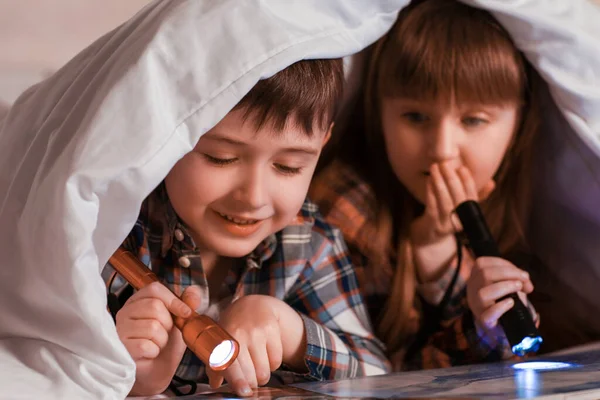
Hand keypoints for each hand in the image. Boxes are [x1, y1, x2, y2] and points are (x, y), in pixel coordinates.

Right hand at [115, 282, 198, 394]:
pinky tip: (150, 353)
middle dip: (168, 323)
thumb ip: (186, 304)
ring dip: (162, 340)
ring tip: (157, 344)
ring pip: (152, 326)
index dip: (173, 300)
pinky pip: (145, 345)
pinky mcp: (121, 347)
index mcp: (139, 301)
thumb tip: (194, 290)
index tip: (185, 312)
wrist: (157, 372)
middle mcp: (125, 312)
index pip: (154, 289)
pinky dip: (154, 351)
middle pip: (155, 306)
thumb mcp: (180, 321)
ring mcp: (120, 329)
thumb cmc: (166, 344)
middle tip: (164, 334)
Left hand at [206, 295, 305, 396]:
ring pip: (265, 371)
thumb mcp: (219, 343)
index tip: (244, 392)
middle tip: (249, 379)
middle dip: (251, 383)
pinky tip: (265, 354)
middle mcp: (240, 334)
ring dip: (262, 375)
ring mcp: (257, 331)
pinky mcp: (272, 329)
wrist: (252, 306)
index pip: (231, 365)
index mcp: (222, 340)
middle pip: (252, 374)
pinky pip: (276, 361)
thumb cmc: (232, 329)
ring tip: (256, 365)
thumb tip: (215, 384)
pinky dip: (272, 364)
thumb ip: (214, 366)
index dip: (238, 381)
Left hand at [410, 163, 494, 282]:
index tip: (462, 168)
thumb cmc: (446, 218)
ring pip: (446, 202)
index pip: (472, 198)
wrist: (428, 239)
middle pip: (459, 199)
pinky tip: (428, 180)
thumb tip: (492, 182)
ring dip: (440, 183)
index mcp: (469, 216)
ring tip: (435, 168)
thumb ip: (475, 195)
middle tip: (445, 163)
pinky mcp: (432, 225)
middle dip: (452, 179)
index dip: (468, 183)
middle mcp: (459, 222)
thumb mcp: (462, 207)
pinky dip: (430, 192)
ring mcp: (445, 225)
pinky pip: (432, 207)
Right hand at [467, 257, 533, 330]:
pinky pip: (488, 315)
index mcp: (475, 278)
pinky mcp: (485, 322)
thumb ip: (517, 279)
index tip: (521, 273)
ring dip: (505, 287)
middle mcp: (472, 290)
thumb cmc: (505, 301)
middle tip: (524, 279)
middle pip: (483, 274)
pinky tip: (511, 303)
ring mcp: (477, 306)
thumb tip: (526, 281)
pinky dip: (501, 307)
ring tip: (519, 288)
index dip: (503, 264)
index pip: (482, 264)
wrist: (502, 327)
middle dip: (508, 273)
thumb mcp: (509, 286)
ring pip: (483, 293)